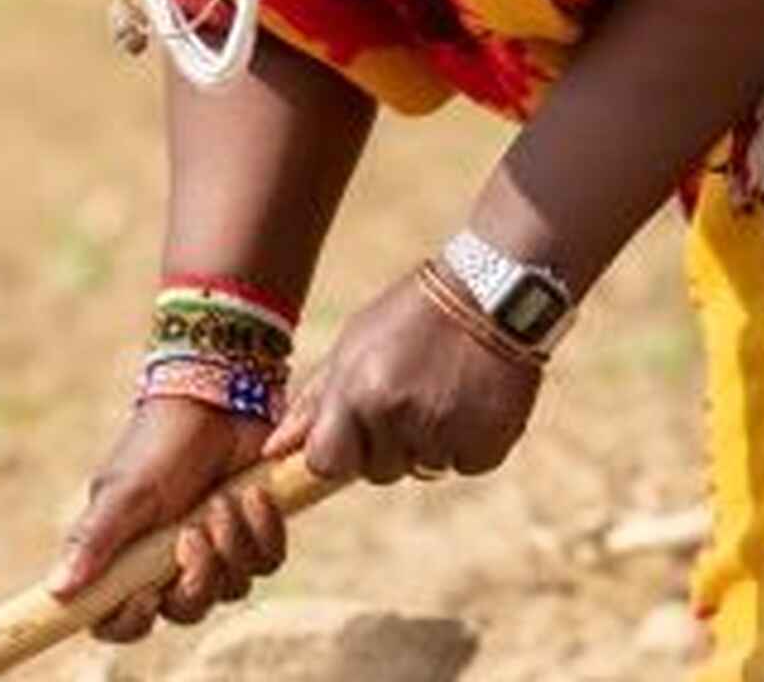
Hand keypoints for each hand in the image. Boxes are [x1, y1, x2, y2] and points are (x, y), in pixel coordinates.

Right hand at [51, 398, 286, 643]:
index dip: (131, 621)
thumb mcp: (124, 491)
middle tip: (193, 531)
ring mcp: (213, 551)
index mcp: (124, 558)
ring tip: (222, 499)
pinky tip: (254, 494)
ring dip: (232, 545)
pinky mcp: (252, 535)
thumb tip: (56, 591)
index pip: (116, 621)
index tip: (148, 595)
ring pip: (231, 589)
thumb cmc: (160, 442)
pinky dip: (263, 531)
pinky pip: (267, 562)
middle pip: (185, 611)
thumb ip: (93, 541)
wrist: (217, 398)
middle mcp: (167, 563)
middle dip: (196, 578)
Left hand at [264, 270, 541, 484]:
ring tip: (446, 389)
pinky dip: (472, 442)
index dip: (339, 453)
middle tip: (411, 395)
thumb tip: (272, 451)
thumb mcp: (355, 345)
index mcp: (357, 392)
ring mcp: (444, 432)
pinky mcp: (488, 443)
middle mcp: (396, 417)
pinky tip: (475, 399)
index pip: (326, 463)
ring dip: (433, 441)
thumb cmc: (413, 316)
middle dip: (390, 445)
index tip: (355, 435)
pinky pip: (467, 463)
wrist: (492, 292)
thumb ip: (315, 403)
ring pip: (426, 467)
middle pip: (379, 471)